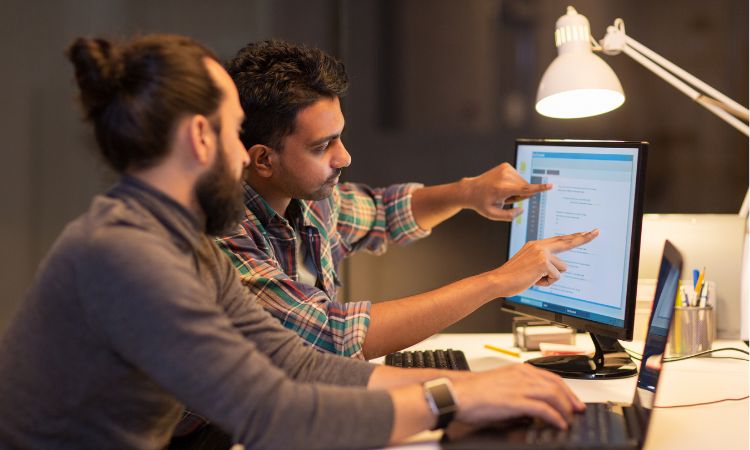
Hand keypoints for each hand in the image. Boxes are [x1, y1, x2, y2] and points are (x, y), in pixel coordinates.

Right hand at [451, 363, 584, 428]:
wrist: (458, 394)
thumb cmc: (476, 391)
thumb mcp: (503, 383)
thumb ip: (520, 388)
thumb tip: (535, 403)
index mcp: (519, 369)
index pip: (552, 377)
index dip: (567, 390)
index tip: (573, 400)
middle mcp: (522, 375)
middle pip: (556, 385)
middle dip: (570, 400)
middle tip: (577, 411)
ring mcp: (519, 387)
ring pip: (553, 395)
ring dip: (565, 409)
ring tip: (568, 420)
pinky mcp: (515, 401)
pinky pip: (542, 409)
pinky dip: (554, 417)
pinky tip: (558, 423)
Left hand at [462, 163, 551, 220]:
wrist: (471, 190)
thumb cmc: (481, 203)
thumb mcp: (493, 215)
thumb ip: (510, 216)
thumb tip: (521, 209)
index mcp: (502, 189)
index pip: (525, 189)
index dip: (539, 189)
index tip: (550, 186)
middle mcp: (504, 177)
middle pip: (525, 188)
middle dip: (519, 195)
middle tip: (504, 198)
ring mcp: (505, 169)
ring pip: (522, 182)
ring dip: (516, 189)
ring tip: (502, 192)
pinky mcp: (506, 166)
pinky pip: (518, 177)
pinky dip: (513, 183)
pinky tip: (502, 185)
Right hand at [491, 229, 598, 296]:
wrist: (499, 280)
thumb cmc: (512, 276)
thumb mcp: (528, 264)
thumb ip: (542, 261)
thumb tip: (558, 269)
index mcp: (536, 245)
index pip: (559, 240)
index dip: (574, 237)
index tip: (586, 232)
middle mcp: (540, 246)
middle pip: (567, 242)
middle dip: (583, 238)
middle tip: (597, 232)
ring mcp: (542, 253)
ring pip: (562, 268)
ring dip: (551, 278)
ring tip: (535, 278)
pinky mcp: (544, 263)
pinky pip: (556, 277)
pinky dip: (547, 283)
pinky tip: (534, 281)